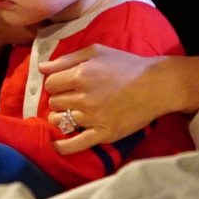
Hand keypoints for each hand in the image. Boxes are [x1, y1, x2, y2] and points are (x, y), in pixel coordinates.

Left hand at [38, 45, 175, 154]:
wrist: (157, 85)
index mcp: (80, 75)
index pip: (50, 84)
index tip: (65, 84)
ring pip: (60, 120)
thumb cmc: (126, 65)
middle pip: (53, 102)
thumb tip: (41, 67)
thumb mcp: (96, 52)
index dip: (55, 84)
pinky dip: (63, 146)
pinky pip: (76, 143)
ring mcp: (93, 117)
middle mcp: (84, 97)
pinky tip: (56, 144)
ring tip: (71, 113)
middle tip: (72, 97)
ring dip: (61, 117)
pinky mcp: (103, 133)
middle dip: (59, 99)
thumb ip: (66, 59)